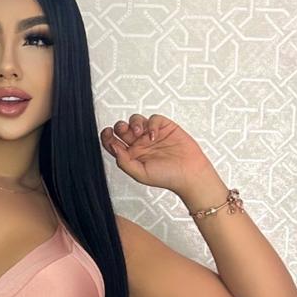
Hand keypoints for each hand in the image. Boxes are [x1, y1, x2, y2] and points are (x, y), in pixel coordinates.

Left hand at [100, 113, 214, 194]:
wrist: (189, 174)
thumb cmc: (167, 177)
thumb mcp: (140, 174)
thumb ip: (124, 162)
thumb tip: (113, 147)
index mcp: (131, 155)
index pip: (113, 142)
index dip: (107, 136)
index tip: (107, 133)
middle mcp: (140, 144)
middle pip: (123, 129)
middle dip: (119, 127)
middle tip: (123, 130)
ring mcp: (151, 135)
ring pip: (136, 120)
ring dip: (134, 123)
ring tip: (139, 132)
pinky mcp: (164, 128)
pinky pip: (154, 119)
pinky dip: (152, 124)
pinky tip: (154, 135)